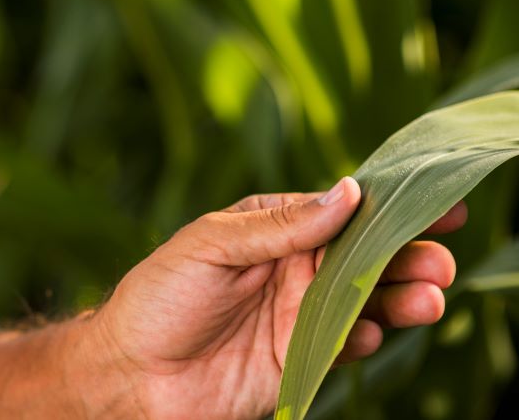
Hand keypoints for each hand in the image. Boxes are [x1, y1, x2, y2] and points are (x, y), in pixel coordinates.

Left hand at [88, 177, 464, 419]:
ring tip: (426, 298)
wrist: (131, 376)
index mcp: (270, 226)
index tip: (434, 205)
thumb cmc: (158, 298)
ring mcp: (296, 312)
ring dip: (399, 297)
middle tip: (438, 261)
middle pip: (362, 254)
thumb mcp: (210, 245)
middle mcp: (290, 266)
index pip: (338, 210)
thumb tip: (347, 192)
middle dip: (406, 255)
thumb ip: (278, 224)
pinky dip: (366, 336)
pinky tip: (372, 332)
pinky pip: (344, 344)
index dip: (386, 206)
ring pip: (364, 299)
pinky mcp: (298, 357)